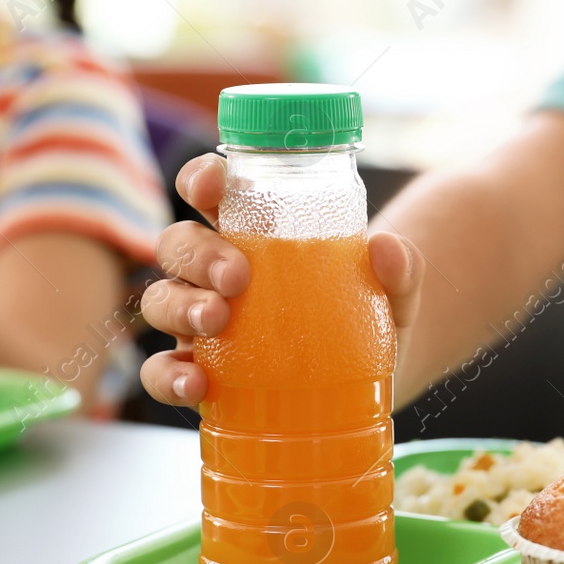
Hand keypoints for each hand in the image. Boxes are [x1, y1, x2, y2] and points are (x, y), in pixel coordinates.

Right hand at [140, 153, 425, 405]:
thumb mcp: (396, 295)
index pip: (211, 192)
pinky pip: (163, 372)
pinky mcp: (202, 373)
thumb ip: (402, 270)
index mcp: (253, 235)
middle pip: (177, 244)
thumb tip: (387, 248)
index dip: (201, 179)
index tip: (213, 185)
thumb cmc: (368, 321)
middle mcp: (215, 273)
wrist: (371, 385)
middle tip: (237, 277)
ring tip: (215, 322)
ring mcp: (201, 323)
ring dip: (179, 306)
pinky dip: (169, 377)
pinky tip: (196, 384)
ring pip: (162, 300)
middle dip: (197, 254)